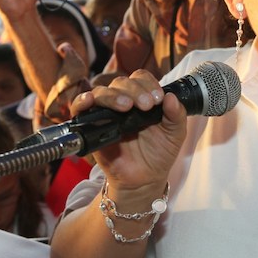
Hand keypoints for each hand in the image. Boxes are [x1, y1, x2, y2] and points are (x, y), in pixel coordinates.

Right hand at [70, 69, 186, 190]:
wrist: (144, 178)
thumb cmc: (159, 153)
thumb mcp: (175, 134)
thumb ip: (177, 115)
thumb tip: (171, 97)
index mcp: (143, 98)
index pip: (141, 78)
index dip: (148, 83)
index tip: (158, 98)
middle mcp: (123, 101)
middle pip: (121, 83)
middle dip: (135, 90)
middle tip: (146, 105)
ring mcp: (106, 113)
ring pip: (102, 92)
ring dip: (114, 96)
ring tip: (127, 107)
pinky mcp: (91, 126)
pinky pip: (80, 108)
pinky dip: (82, 100)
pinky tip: (90, 101)